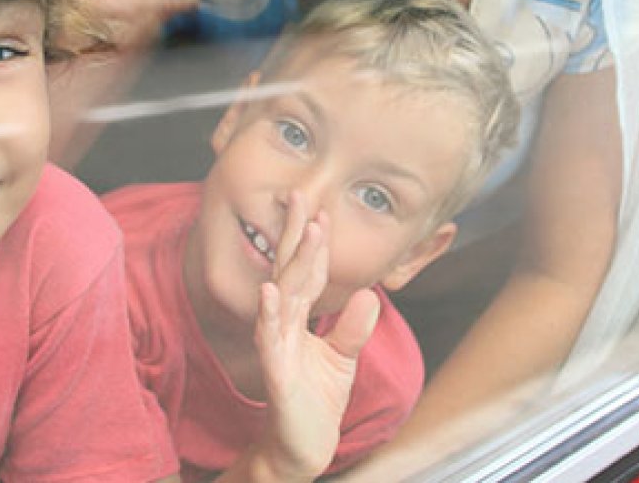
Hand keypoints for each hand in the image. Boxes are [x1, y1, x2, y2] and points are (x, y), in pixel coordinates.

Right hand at [252, 194, 380, 481]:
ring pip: (285, 296)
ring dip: (292, 262)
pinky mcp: (276, 372)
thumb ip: (354, 326)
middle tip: (301, 194)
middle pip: (289, 271)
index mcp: (298, 320)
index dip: (315, 243)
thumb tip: (368, 293)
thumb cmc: (317, 400)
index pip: (306, 273)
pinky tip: (270, 289)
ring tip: (303, 230)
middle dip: (295, 233)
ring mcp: (276, 346)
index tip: (321, 208)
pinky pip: (271, 338)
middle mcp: (283, 325)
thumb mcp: (344, 358)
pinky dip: (270, 313)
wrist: (304, 445)